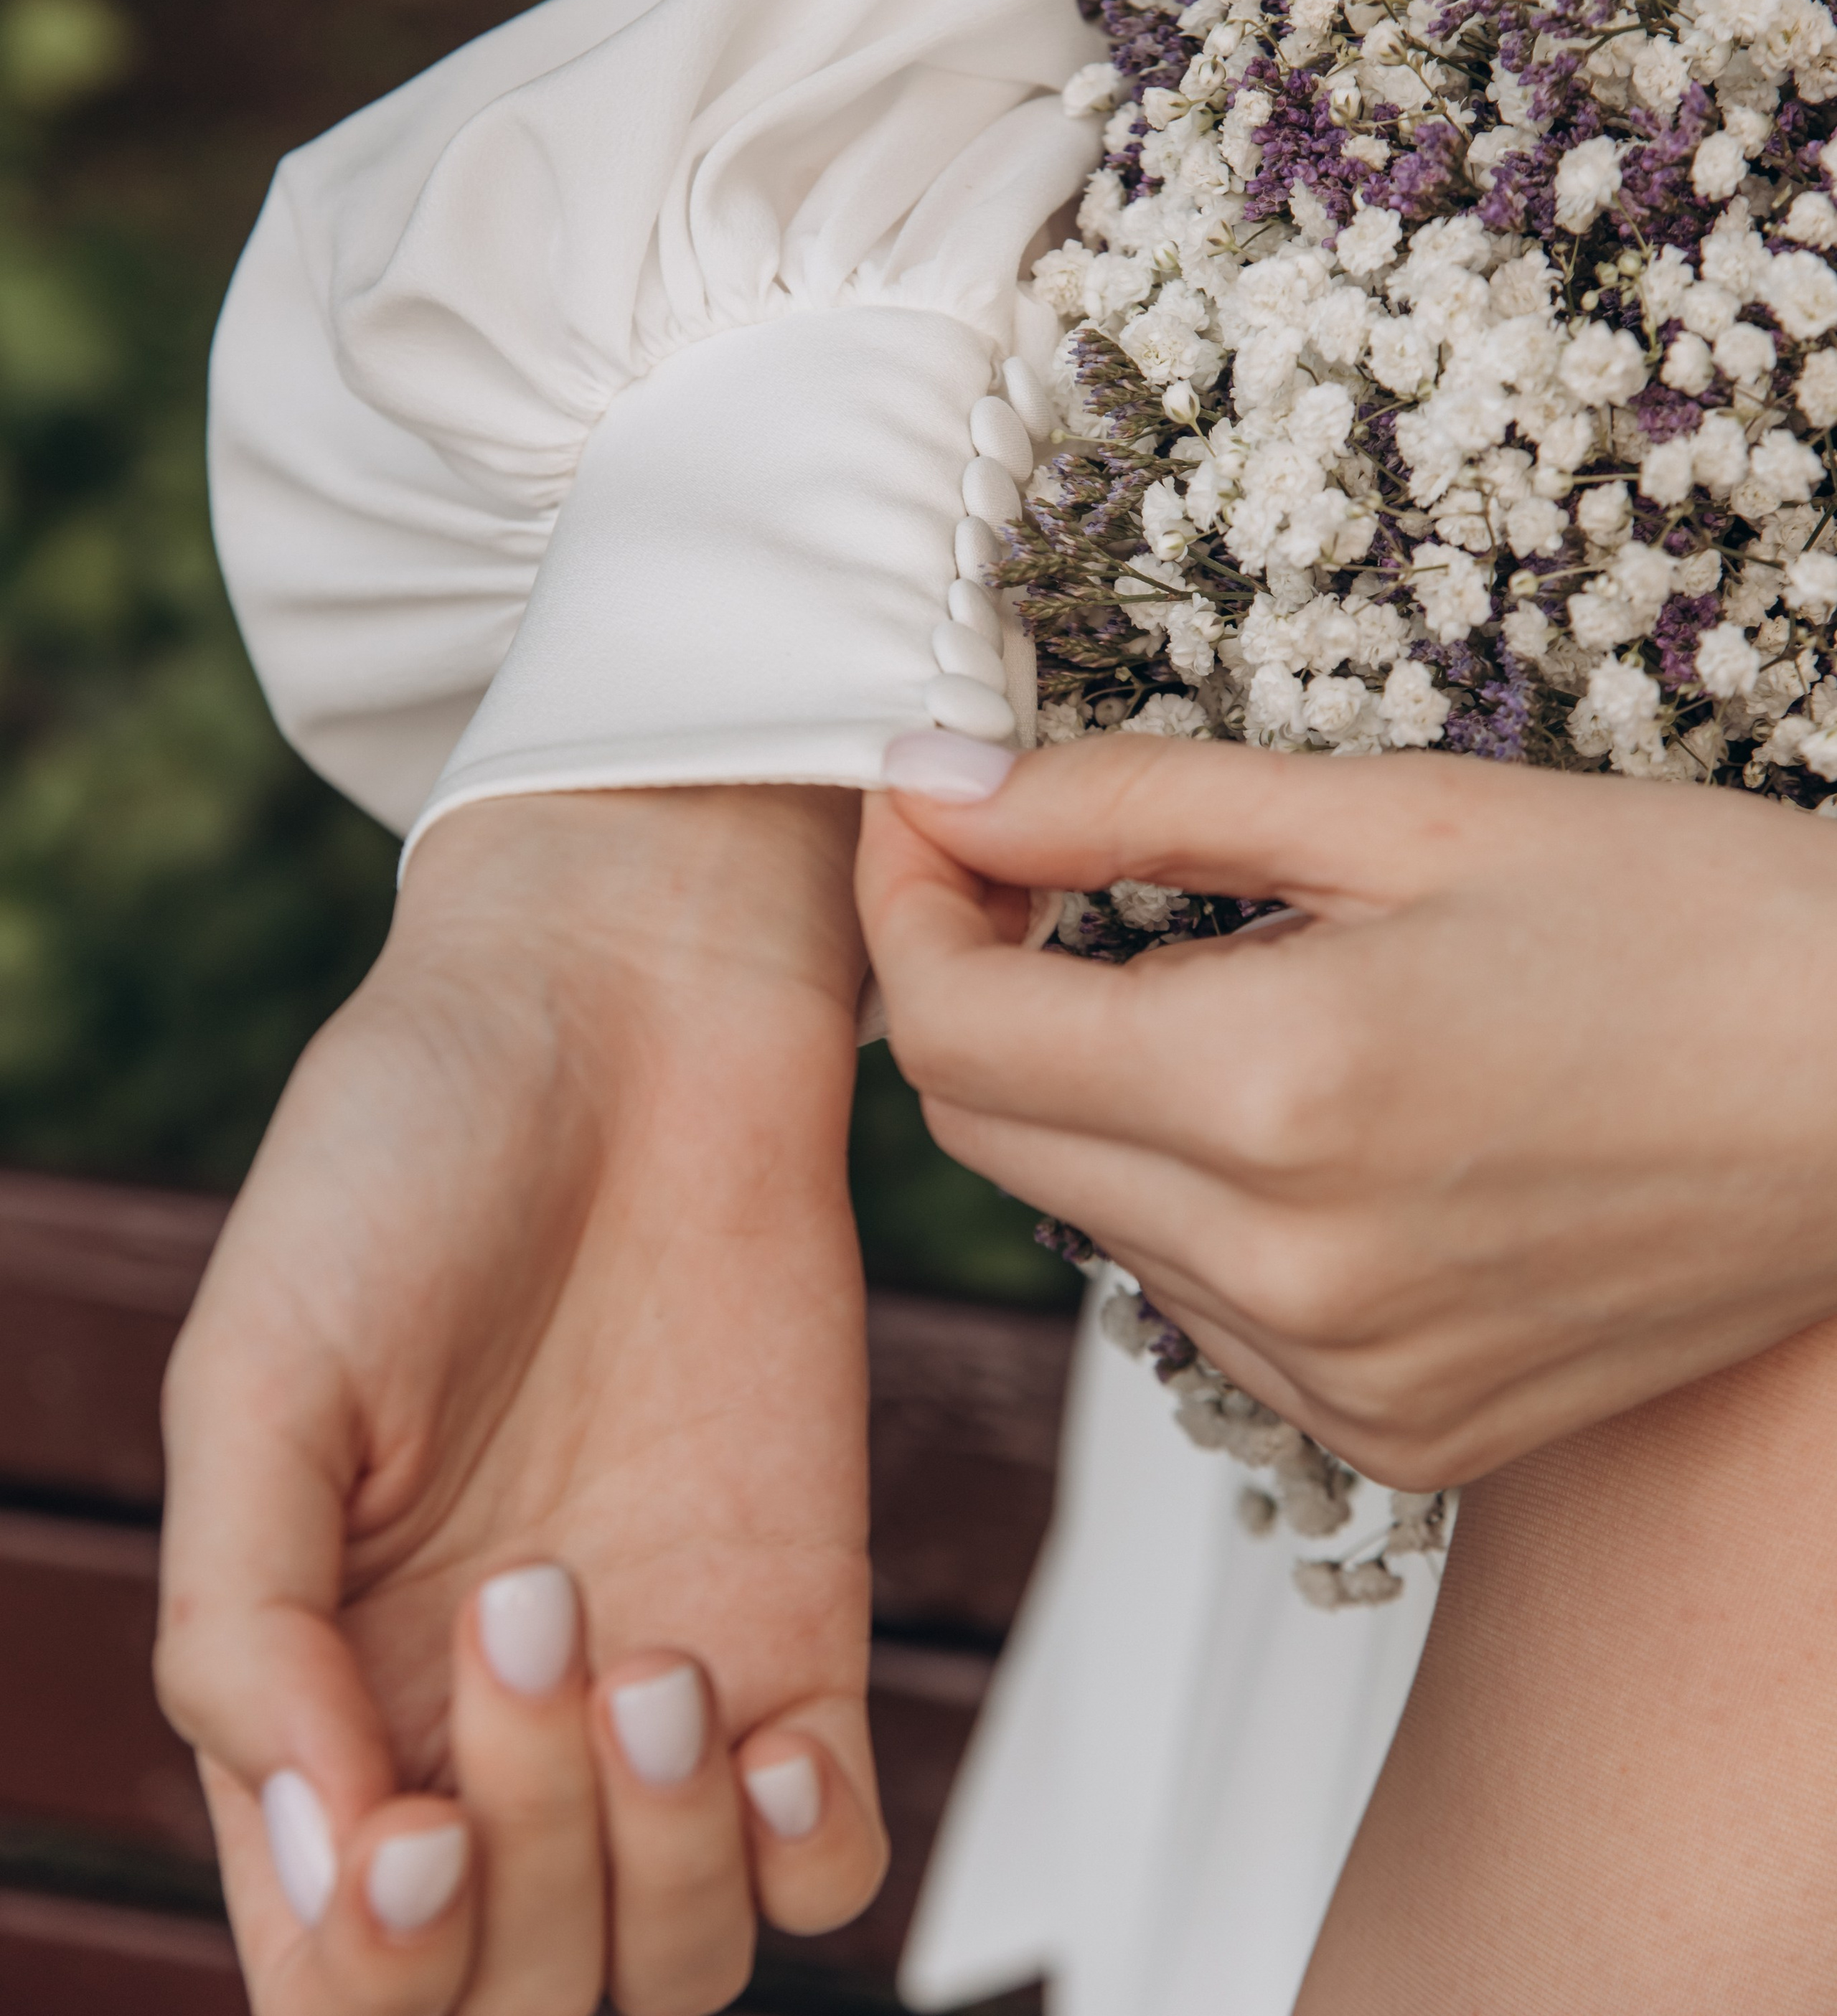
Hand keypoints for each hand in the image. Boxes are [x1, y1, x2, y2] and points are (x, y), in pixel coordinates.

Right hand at [157, 784, 887, 2014]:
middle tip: (528, 1607)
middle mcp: (482, 1727)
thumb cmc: (410, 1157)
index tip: (402, 1836)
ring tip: (644, 1651)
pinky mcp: (802, 1620)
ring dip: (655, 1868)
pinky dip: (799, 1851)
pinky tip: (768, 1724)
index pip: (336, 1974)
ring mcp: (657, 1685)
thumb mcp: (261, 1366)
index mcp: (323, 1688)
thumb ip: (243, 1619)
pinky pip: (826, 1862)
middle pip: (511, 1997)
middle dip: (520, 1882)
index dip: (369, 1974)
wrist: (624, 1007)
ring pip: (667, 1963)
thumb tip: (317, 1850)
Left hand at [857, 731, 1836, 1486]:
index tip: (931, 815)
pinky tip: (1313, 1113)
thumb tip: (936, 788)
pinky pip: (1201, 1305)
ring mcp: (1344, 1378)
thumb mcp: (1398, 814)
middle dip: (974, 985)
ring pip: (1089, 1215)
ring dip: (1094, 1089)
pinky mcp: (1398, 1433)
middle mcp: (1287, 1273)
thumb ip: (1131, 804)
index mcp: (1276, 1095)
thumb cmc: (1684, 922)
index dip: (907, 902)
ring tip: (1234, 983)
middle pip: (989, 1131)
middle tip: (1036, 871)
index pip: (954, 1026)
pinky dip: (1198, 1196)